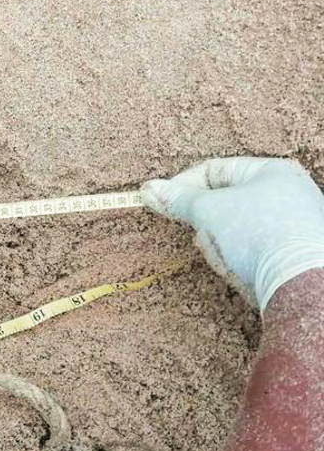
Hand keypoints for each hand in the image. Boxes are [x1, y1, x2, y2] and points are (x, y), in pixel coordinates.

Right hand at [142, 157, 323, 312]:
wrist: (302, 281)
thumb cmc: (257, 233)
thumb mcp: (207, 211)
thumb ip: (177, 199)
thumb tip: (147, 189)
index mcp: (272, 171)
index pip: (214, 169)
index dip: (182, 185)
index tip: (160, 203)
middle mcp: (288, 193)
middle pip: (225, 201)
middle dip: (205, 221)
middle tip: (200, 236)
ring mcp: (294, 223)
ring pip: (236, 228)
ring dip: (221, 243)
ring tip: (226, 258)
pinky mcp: (294, 253)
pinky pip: (254, 249)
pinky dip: (240, 258)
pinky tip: (241, 271)